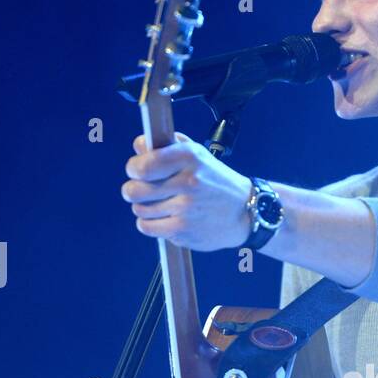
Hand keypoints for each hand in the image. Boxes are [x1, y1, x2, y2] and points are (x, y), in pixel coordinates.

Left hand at [122, 132, 252, 250]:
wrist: (244, 212)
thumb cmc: (216, 181)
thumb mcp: (198, 155)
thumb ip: (167, 146)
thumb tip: (140, 146)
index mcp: (189, 157)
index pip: (142, 165)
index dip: (134, 169)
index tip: (137, 171)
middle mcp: (188, 182)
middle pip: (134, 190)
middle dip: (133, 191)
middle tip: (141, 191)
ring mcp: (186, 209)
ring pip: (139, 210)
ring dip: (143, 208)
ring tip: (157, 205)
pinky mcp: (184, 231)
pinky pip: (148, 228)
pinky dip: (150, 224)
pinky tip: (162, 219)